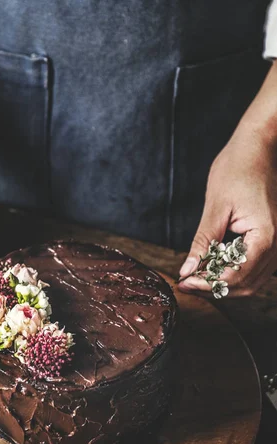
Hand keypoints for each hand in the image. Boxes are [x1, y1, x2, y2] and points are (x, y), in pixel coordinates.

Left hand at [179, 61, 276, 296]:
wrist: (256, 147)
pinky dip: (234, 273)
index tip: (184, 282)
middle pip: (245, 284)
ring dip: (224, 284)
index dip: (208, 284)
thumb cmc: (237, 169)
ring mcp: (276, 243)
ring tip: (196, 277)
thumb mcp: (214, 207)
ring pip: (252, 280)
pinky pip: (255, 268)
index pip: (236, 275)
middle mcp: (276, 244)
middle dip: (214, 288)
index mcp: (264, 236)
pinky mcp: (270, 240)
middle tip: (187, 283)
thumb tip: (188, 270)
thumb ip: (202, 243)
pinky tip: (212, 267)